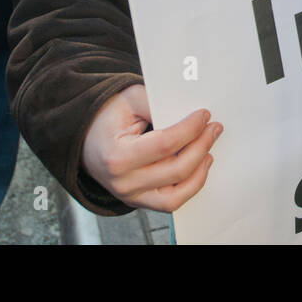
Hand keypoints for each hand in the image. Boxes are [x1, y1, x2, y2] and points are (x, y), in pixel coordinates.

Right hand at [80, 84, 221, 211]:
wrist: (87, 138)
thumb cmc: (109, 117)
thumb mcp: (131, 99)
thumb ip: (158, 104)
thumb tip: (190, 115)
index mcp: (117, 156)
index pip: (165, 144)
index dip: (190, 129)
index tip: (204, 115)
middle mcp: (122, 182)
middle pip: (176, 169)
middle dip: (202, 146)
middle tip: (214, 128)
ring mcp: (130, 196)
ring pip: (176, 194)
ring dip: (200, 171)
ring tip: (209, 151)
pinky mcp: (138, 201)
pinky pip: (171, 202)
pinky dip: (190, 187)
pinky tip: (199, 167)